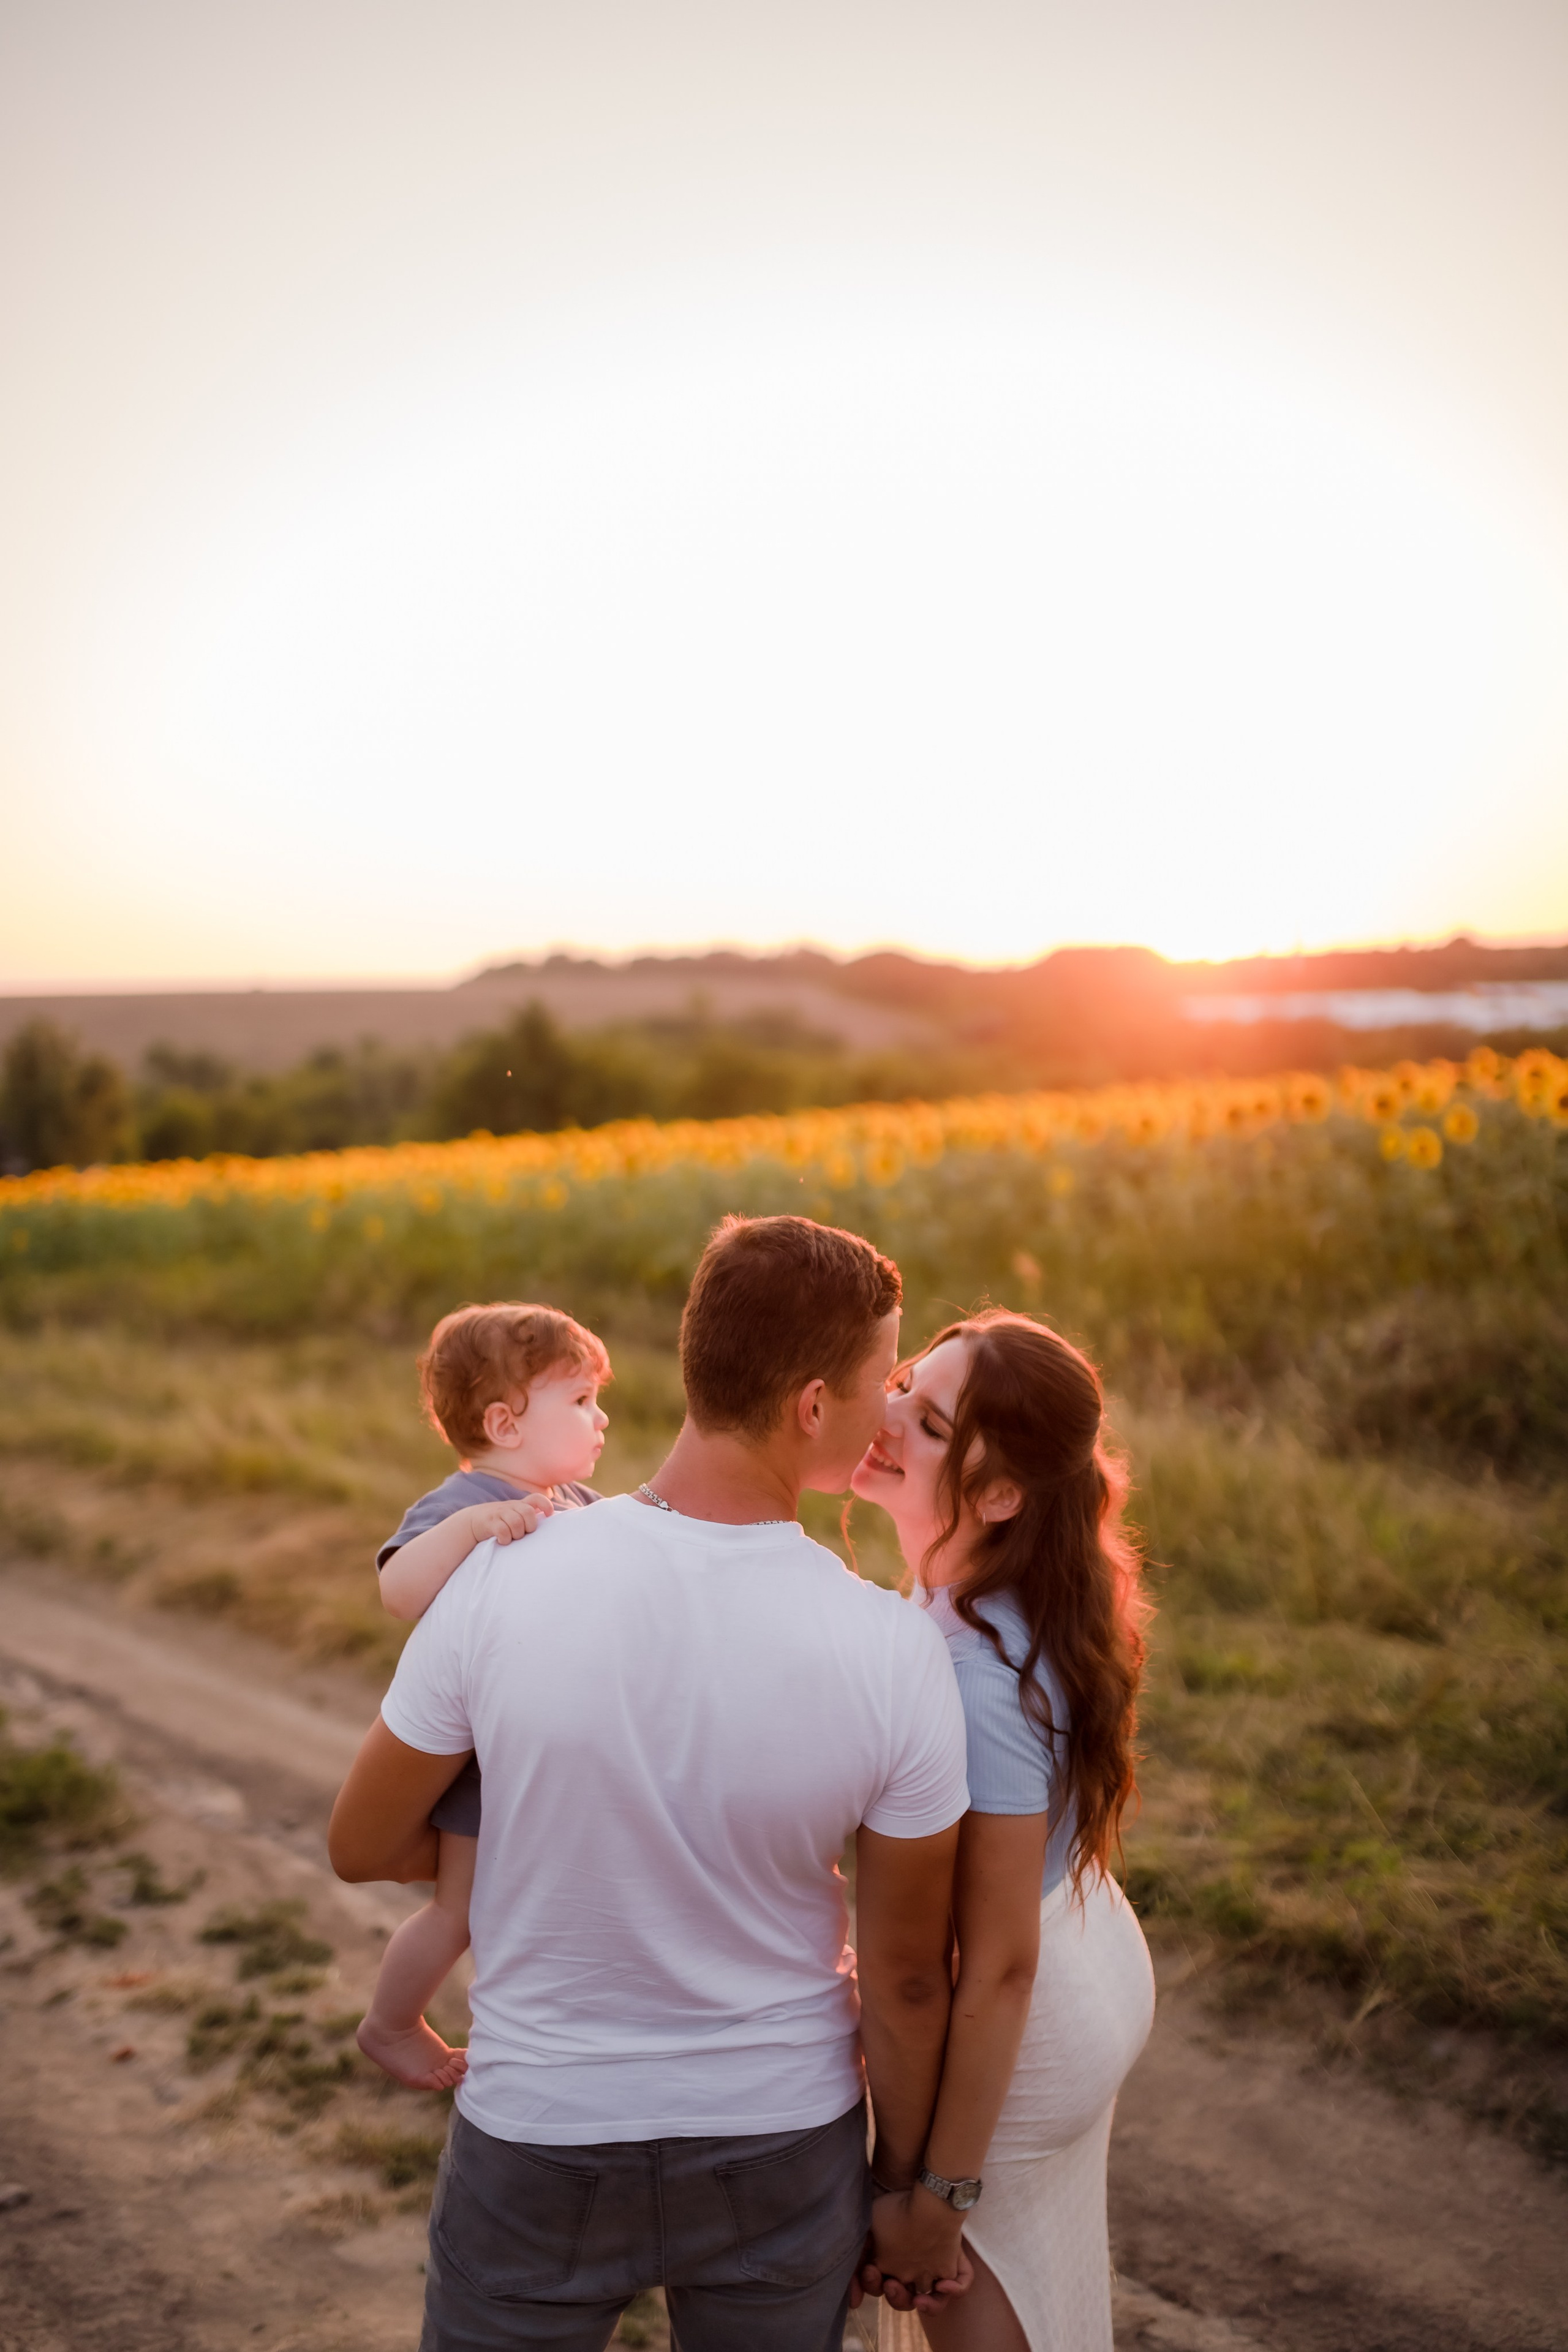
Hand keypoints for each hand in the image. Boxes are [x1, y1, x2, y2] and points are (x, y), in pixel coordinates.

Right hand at [466, 1497, 550, 1545]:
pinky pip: (503, 1530)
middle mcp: (510, 1507)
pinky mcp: (490, 1523)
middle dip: (529, 1526)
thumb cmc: (499, 1521)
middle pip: (528, 1512)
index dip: (545, 1504)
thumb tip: (549, 1525)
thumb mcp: (513, 1514)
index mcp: (519, 1505)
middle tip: (524, 1533)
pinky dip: (505, 1539)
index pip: (536, 1498)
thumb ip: (528, 1516)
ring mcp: (499, 1513)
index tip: (549, 1515)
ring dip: (517, 1534)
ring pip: (516, 1522)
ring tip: (512, 1538)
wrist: (472, 1521)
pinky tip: (502, 1541)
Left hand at [860, 2187, 972, 2310]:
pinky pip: (959, 2286)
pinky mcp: (949, 2267)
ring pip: (927, 2301)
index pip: (875, 2284)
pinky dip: (954, 2289)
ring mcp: (929, 2274)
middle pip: (900, 2298)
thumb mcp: (872, 2217)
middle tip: (891, 2283)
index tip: (871, 2268)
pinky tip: (942, 2284)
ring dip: (923, 2303)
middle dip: (894, 2294)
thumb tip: (864, 2248)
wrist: (930, 2205)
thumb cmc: (899, 2206)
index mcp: (885, 2265)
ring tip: (918, 2299)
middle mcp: (907, 2276)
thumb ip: (865, 2236)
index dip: (870, 2279)